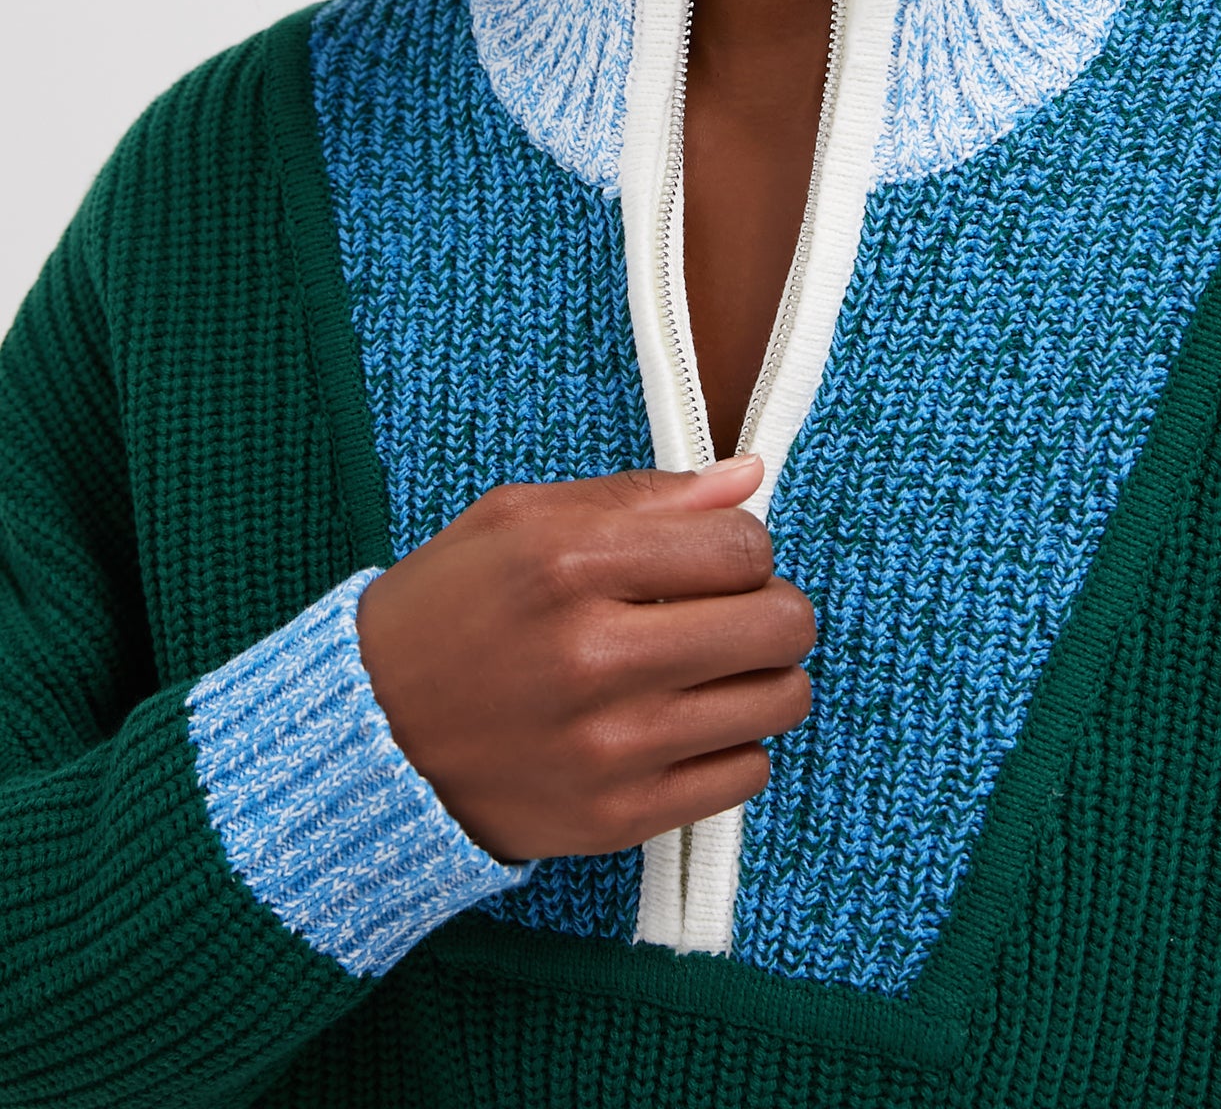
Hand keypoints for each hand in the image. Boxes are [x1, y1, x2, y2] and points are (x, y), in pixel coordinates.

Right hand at [354, 454, 815, 863]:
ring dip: (762, 676)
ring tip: (712, 667)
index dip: (745, 544)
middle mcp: (595, 655)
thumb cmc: (447, 612)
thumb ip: (641, 495)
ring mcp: (612, 746)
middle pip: (779, 623)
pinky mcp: (620, 817)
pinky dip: (732, 745)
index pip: (743, 543)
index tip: (717, 557)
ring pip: (779, 701)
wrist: (367, 738)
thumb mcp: (518, 518)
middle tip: (734, 610)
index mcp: (569, 563)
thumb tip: (748, 477)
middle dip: (772, 606)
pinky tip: (682, 724)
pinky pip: (747, 774)